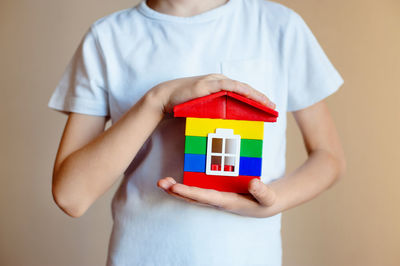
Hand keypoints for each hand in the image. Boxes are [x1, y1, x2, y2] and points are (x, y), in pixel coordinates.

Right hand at [149, 74, 275, 112]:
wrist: (165, 98)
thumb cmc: (182, 104)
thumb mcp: (202, 108)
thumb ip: (214, 111)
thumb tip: (225, 125)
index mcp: (219, 86)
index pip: (240, 92)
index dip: (255, 99)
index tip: (266, 108)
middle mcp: (219, 81)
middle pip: (244, 90)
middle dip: (260, 98)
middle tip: (272, 107)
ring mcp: (214, 81)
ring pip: (241, 87)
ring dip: (255, 95)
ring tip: (267, 105)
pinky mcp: (209, 84)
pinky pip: (230, 87)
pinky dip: (242, 91)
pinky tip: (252, 97)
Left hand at [157, 177, 277, 217]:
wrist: (265, 205)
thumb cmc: (266, 202)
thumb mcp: (269, 198)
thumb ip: (262, 192)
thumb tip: (253, 183)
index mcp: (227, 201)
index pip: (205, 197)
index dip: (189, 192)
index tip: (174, 187)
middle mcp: (217, 200)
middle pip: (193, 197)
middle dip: (176, 191)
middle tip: (161, 183)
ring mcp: (215, 196)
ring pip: (193, 194)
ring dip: (177, 188)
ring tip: (164, 181)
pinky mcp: (216, 191)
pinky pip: (198, 189)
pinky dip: (186, 185)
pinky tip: (177, 180)